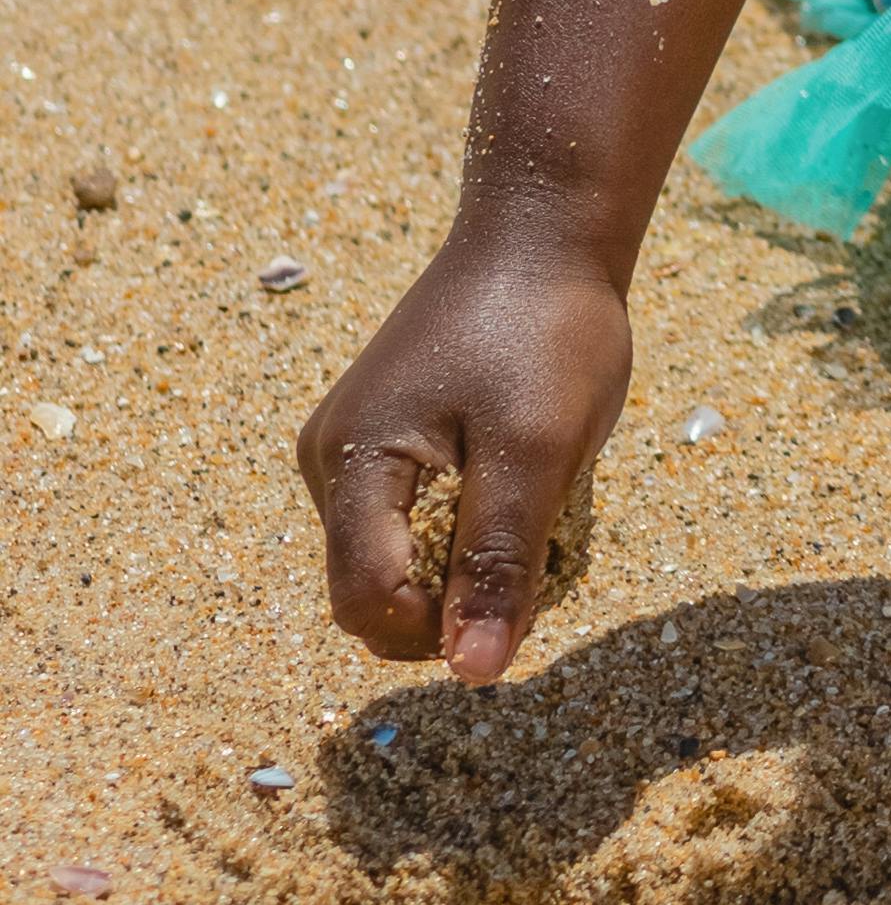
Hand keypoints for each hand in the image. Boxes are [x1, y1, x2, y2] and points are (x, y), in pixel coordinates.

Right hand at [298, 219, 632, 681]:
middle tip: (536, 550)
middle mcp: (332, 461)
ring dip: (463, 561)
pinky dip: (463, 525)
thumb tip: (474, 674)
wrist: (544, 229)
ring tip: (531, 503)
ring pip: (398, 560)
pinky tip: (515, 483)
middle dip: (453, 598)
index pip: (364, 603)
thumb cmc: (545, 328)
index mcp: (351, 462)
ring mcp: (354, 448)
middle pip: (375, 591)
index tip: (517, 596)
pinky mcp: (386, 439)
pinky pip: (411, 521)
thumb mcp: (538, 450)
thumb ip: (500, 562)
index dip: (437, 628)